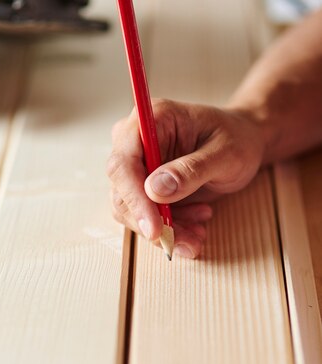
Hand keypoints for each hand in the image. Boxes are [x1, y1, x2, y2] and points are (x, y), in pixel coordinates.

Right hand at [107, 99, 265, 257]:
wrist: (244, 144)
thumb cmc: (237, 139)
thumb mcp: (225, 153)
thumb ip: (191, 170)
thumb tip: (155, 190)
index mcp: (152, 119)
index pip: (124, 162)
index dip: (134, 198)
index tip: (155, 228)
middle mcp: (135, 141)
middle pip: (122, 192)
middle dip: (152, 223)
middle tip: (187, 241)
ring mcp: (137, 167)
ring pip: (131, 212)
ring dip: (164, 231)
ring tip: (198, 234)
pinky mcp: (144, 189)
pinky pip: (145, 218)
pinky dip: (169, 230)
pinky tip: (196, 225)